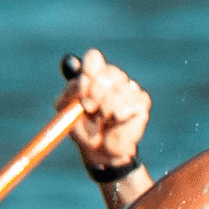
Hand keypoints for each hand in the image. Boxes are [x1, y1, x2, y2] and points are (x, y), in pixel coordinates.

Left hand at [65, 49, 149, 169]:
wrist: (98, 151)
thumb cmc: (83, 128)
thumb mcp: (67, 107)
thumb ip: (71, 88)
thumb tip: (77, 69)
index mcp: (94, 75)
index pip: (94, 58)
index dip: (88, 72)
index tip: (82, 89)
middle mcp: (114, 79)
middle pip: (108, 71)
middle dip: (95, 92)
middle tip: (89, 107)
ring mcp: (130, 90)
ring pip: (118, 90)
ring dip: (105, 108)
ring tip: (102, 119)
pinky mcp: (141, 104)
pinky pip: (128, 105)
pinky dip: (118, 116)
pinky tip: (116, 122)